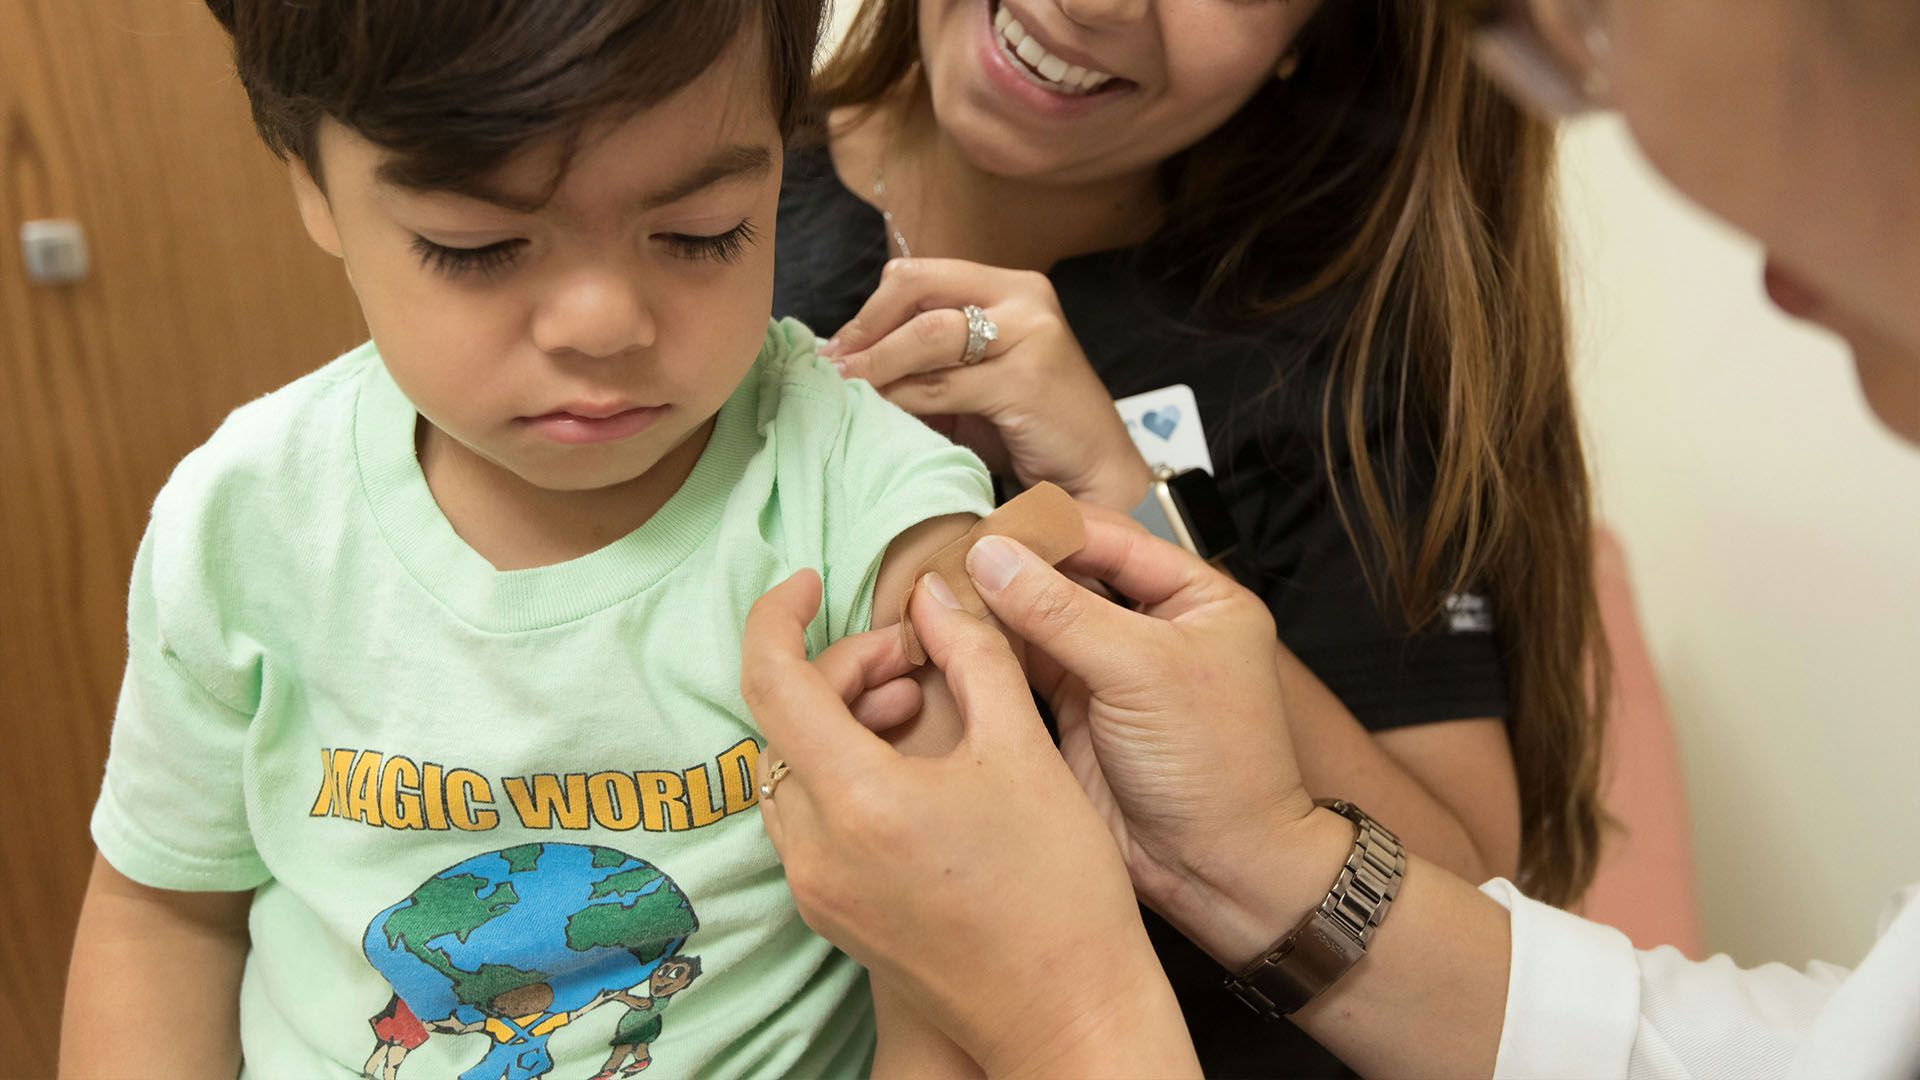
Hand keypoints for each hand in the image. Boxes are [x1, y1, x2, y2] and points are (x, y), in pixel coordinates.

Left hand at [741, 570, 1192, 1076]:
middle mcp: (817, 851)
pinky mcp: (833, 916)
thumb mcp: (1023, 749)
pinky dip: (843, 772)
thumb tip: (934, 595)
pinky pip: (810, 818)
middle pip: (784, 723)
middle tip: (916, 658)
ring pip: (792, 771)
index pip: (770, 680)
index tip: (808, 582)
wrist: (1069, 1014)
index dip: (777, 616)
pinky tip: (911, 767)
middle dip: (842, 670)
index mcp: (858, 802)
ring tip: (920, 706)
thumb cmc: (1060, 893)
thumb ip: (972, 654)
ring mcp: (818, 890)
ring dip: (841, 721)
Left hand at [819, 258, 1153, 510]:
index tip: (838, 348)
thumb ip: (928, 360)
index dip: (870, 310)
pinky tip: (880, 414)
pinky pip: (942, 385)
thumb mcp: (974, 380)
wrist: (1095, 473)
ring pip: (926, 336)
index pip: (919, 275)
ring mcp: (1030, 333)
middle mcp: (1024, 296)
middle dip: (865, 330)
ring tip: (845, 390)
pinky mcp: (1027, 378)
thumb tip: (848, 359)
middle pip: (916, 290)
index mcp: (1009, 286)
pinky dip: (902, 398)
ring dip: (875, 366)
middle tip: (833, 367)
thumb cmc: (1030, 428)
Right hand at [958, 512, 1321, 947]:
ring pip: (1040, 620)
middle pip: (1070, 575)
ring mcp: (1112, 670)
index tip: (984, 528)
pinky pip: (1024, 667)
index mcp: (1197, 597)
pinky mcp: (1077, 712)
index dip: (1047, 532)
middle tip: (947, 558)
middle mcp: (1153, 625)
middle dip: (1012, 569)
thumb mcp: (1141, 671)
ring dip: (992, 609)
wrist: (1219, 871)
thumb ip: (1062, 611)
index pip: (1111, 539)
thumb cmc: (1217, 768)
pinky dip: (988, 652)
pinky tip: (947, 636)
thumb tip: (991, 556)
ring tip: (935, 593)